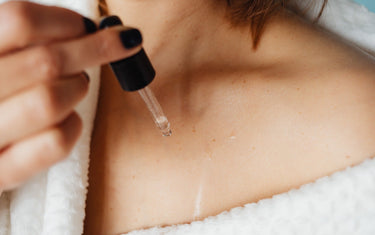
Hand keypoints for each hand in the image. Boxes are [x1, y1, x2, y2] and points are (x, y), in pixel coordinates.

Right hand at [0, 1, 141, 190]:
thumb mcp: (2, 60)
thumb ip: (26, 44)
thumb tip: (85, 30)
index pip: (19, 22)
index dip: (66, 21)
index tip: (89, 26)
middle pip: (46, 62)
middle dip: (95, 49)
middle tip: (119, 44)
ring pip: (52, 101)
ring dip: (78, 88)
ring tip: (77, 85)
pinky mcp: (1, 172)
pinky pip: (55, 144)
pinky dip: (74, 126)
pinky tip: (70, 119)